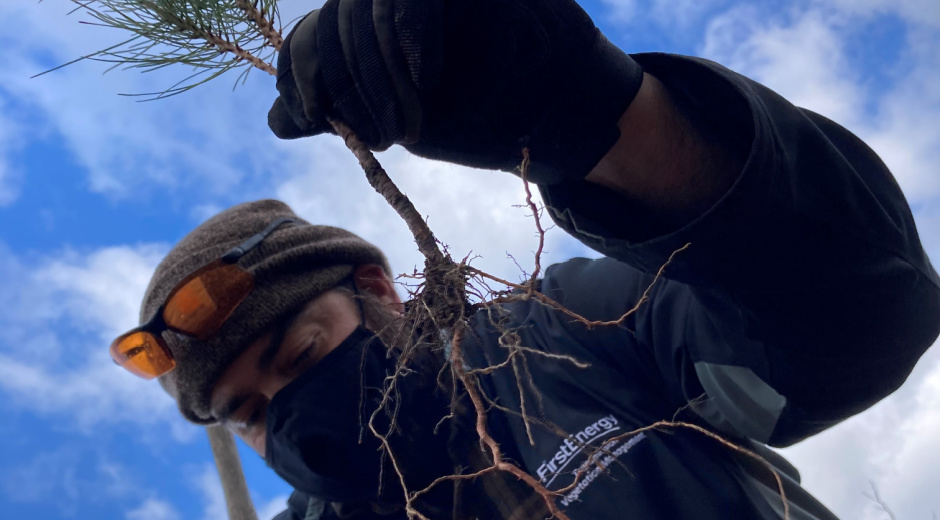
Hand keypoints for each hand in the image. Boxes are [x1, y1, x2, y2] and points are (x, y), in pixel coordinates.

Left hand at [268, 0, 642, 183]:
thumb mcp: (402, 120)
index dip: (299, 70)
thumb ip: (345, 111)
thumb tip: (275, 120)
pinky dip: (414, 38)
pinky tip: (428, 79)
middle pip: (339, 17)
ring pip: (370, 5)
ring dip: (380, 71)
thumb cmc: (480, 114)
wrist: (558, 108)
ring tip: (407, 122)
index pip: (315, 31)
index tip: (312, 114)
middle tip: (381, 135)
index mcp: (375, 25)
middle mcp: (396, 0)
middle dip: (351, 85)